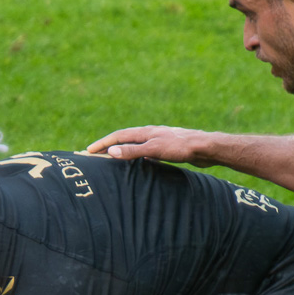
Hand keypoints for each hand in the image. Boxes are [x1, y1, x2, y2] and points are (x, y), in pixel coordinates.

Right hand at [85, 126, 219, 165]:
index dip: (102, 144)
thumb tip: (111, 152)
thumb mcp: (154, 150)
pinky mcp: (167, 147)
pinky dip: (136, 155)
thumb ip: (133, 151)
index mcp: (145, 132)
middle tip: (95, 153)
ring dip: (122, 149)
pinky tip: (139, 163)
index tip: (88, 151)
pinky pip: (146, 151)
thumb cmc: (181, 147)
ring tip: (112, 157)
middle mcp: (150, 133)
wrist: (206, 147)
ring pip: (135, 144)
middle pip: (124, 138)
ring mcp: (159, 139)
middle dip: (108, 145)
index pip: (118, 137)